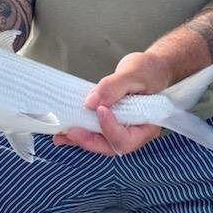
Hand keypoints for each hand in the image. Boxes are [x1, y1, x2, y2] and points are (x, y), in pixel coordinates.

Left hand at [53, 52, 170, 155]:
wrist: (152, 67)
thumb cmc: (149, 70)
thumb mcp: (133, 73)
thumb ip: (113, 88)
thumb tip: (91, 103)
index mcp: (147, 125)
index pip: (125, 138)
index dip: (109, 128)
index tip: (99, 110)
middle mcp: (135, 132)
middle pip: (111, 145)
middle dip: (88, 140)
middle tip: (70, 132)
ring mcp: (123, 129)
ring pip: (102, 142)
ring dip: (81, 139)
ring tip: (60, 136)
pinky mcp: (113, 122)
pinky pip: (97, 131)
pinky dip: (82, 131)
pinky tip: (66, 129)